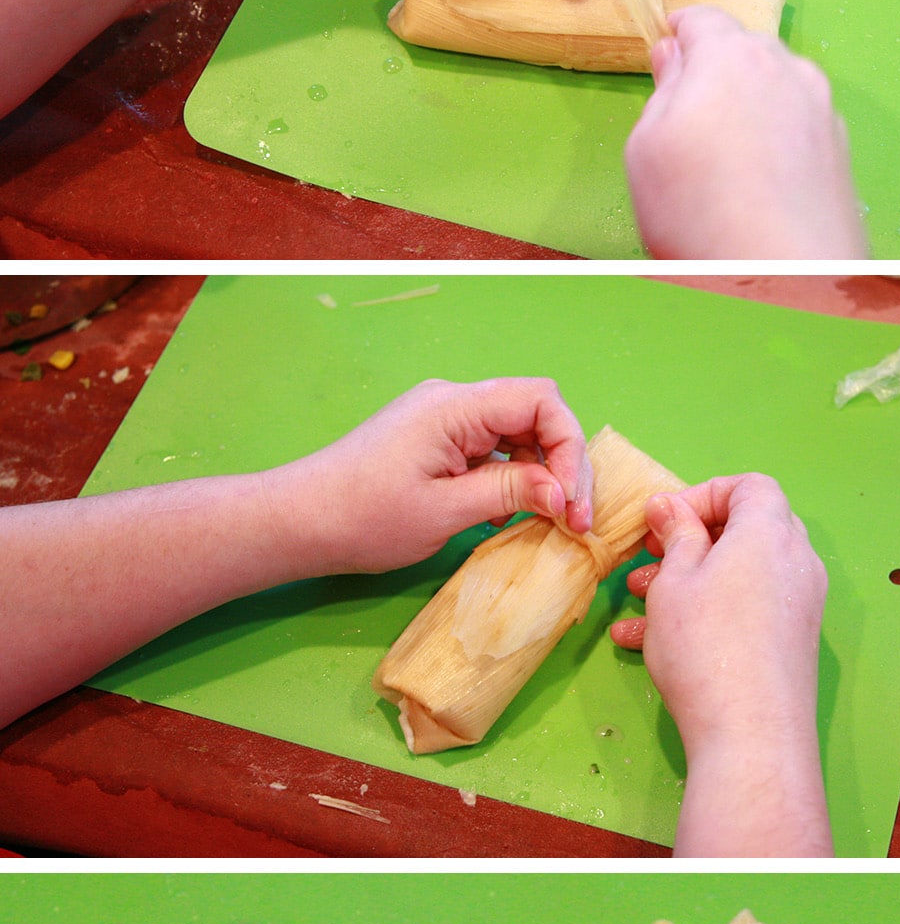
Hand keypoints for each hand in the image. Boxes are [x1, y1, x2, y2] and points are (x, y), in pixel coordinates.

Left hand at [270, 376, 593, 575]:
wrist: (300, 521)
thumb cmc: (362, 516)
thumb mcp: (444, 511)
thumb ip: (509, 492)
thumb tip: (562, 493)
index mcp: (454, 407)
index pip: (541, 402)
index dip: (568, 450)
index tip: (570, 505)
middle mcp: (453, 402)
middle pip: (536, 414)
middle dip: (563, 464)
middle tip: (573, 520)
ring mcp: (444, 420)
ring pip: (519, 433)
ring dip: (541, 475)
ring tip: (548, 521)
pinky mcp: (437, 441)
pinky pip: (494, 449)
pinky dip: (514, 478)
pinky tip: (508, 514)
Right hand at [611, 472, 827, 752]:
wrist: (751, 733)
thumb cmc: (706, 647)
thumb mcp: (675, 580)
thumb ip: (676, 534)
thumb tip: (670, 506)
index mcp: (770, 532)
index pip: (750, 486)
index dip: (704, 494)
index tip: (665, 520)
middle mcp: (796, 562)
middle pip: (747, 530)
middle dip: (692, 541)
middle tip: (651, 559)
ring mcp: (800, 604)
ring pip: (740, 575)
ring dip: (690, 581)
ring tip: (638, 602)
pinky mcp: (793, 641)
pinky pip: (747, 609)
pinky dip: (708, 613)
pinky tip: (649, 642)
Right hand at [624, 5, 867, 258]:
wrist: (787, 279)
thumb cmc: (702, 215)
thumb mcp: (648, 148)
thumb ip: (661, 90)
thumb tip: (674, 57)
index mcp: (731, 56)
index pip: (703, 18)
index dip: (679, 32)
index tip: (668, 49)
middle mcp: (787, 69)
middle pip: (745, 50)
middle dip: (716, 72)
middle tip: (689, 120)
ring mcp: (822, 109)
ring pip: (777, 88)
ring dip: (752, 106)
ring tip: (728, 162)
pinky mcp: (841, 150)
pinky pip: (801, 126)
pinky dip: (779, 140)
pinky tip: (761, 184)